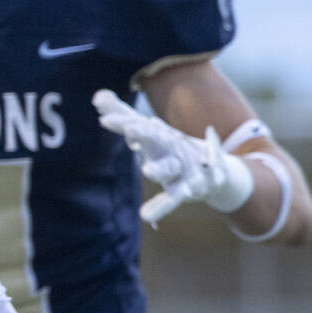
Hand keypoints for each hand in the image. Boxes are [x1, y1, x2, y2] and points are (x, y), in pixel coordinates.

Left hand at [92, 89, 253, 224]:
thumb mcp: (148, 132)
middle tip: (131, 129)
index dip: (122, 121)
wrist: (214, 168)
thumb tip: (97, 97)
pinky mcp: (188, 188)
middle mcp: (170, 146)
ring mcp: (181, 167)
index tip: (103, 118)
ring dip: (160, 168)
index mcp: (157, 132)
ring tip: (148, 171)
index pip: (138, 123)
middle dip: (146, 133)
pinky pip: (173, 197)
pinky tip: (148, 215)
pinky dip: (162, 206)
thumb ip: (122, 116)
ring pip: (170, 167)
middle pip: (157, 139)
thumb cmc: (170, 147)